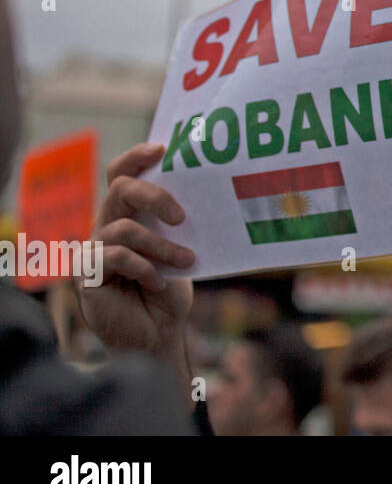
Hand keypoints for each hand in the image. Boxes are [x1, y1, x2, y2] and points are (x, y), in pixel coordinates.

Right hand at [76, 143, 195, 361]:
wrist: (158, 334)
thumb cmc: (169, 290)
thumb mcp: (180, 250)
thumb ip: (180, 225)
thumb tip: (210, 192)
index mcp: (127, 215)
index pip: (121, 174)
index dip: (136, 156)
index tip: (162, 148)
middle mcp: (106, 226)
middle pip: (120, 189)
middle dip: (154, 196)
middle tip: (182, 217)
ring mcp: (94, 249)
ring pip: (126, 228)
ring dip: (161, 245)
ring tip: (186, 261)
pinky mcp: (88, 274)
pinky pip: (116, 256)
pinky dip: (145, 267)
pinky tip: (159, 282)